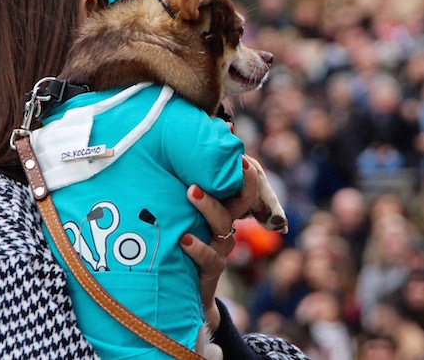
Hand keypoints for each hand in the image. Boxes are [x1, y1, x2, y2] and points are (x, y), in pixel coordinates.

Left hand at [180, 156, 258, 330]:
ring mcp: (221, 245)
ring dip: (208, 206)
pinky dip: (198, 247)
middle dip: (240, 180)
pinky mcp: (211, 267)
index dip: (245, 168)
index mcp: (223, 205)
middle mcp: (226, 222)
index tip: (236, 148)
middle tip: (231, 162)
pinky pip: (209, 257)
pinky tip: (184, 238)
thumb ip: (189, 177)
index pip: (242, 183)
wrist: (181, 284)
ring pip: (223, 223)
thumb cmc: (179, 233)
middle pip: (243, 200)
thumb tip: (206, 139)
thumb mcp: (182, 206)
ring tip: (191, 191)